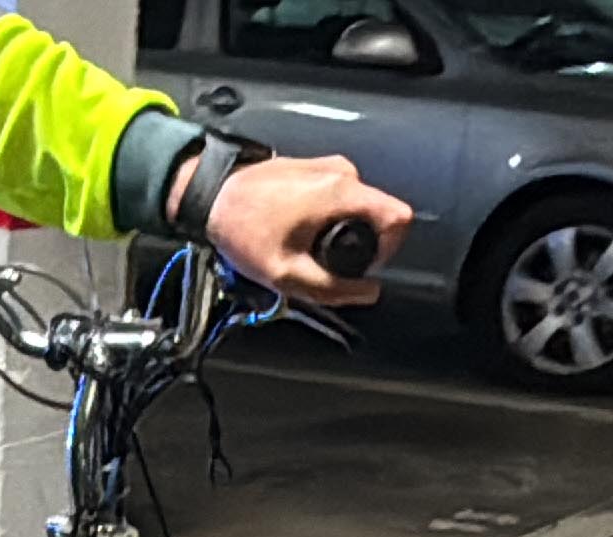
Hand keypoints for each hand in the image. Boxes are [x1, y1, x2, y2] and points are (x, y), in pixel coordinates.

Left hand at [175, 151, 412, 308]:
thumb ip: (333, 289)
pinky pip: (339, 199)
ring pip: (358, 208)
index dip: (391, 249)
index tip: (366, 266)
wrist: (211, 196)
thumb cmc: (242, 227)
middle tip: (324, 262)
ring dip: (341, 231)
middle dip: (361, 244)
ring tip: (304, 245)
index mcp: (342, 192)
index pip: (400, 218)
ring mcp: (328, 167)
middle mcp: (341, 173)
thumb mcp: (287, 274)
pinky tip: (297, 230)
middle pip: (379, 216)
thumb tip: (368, 293)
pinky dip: (327, 218)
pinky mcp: (315, 168)